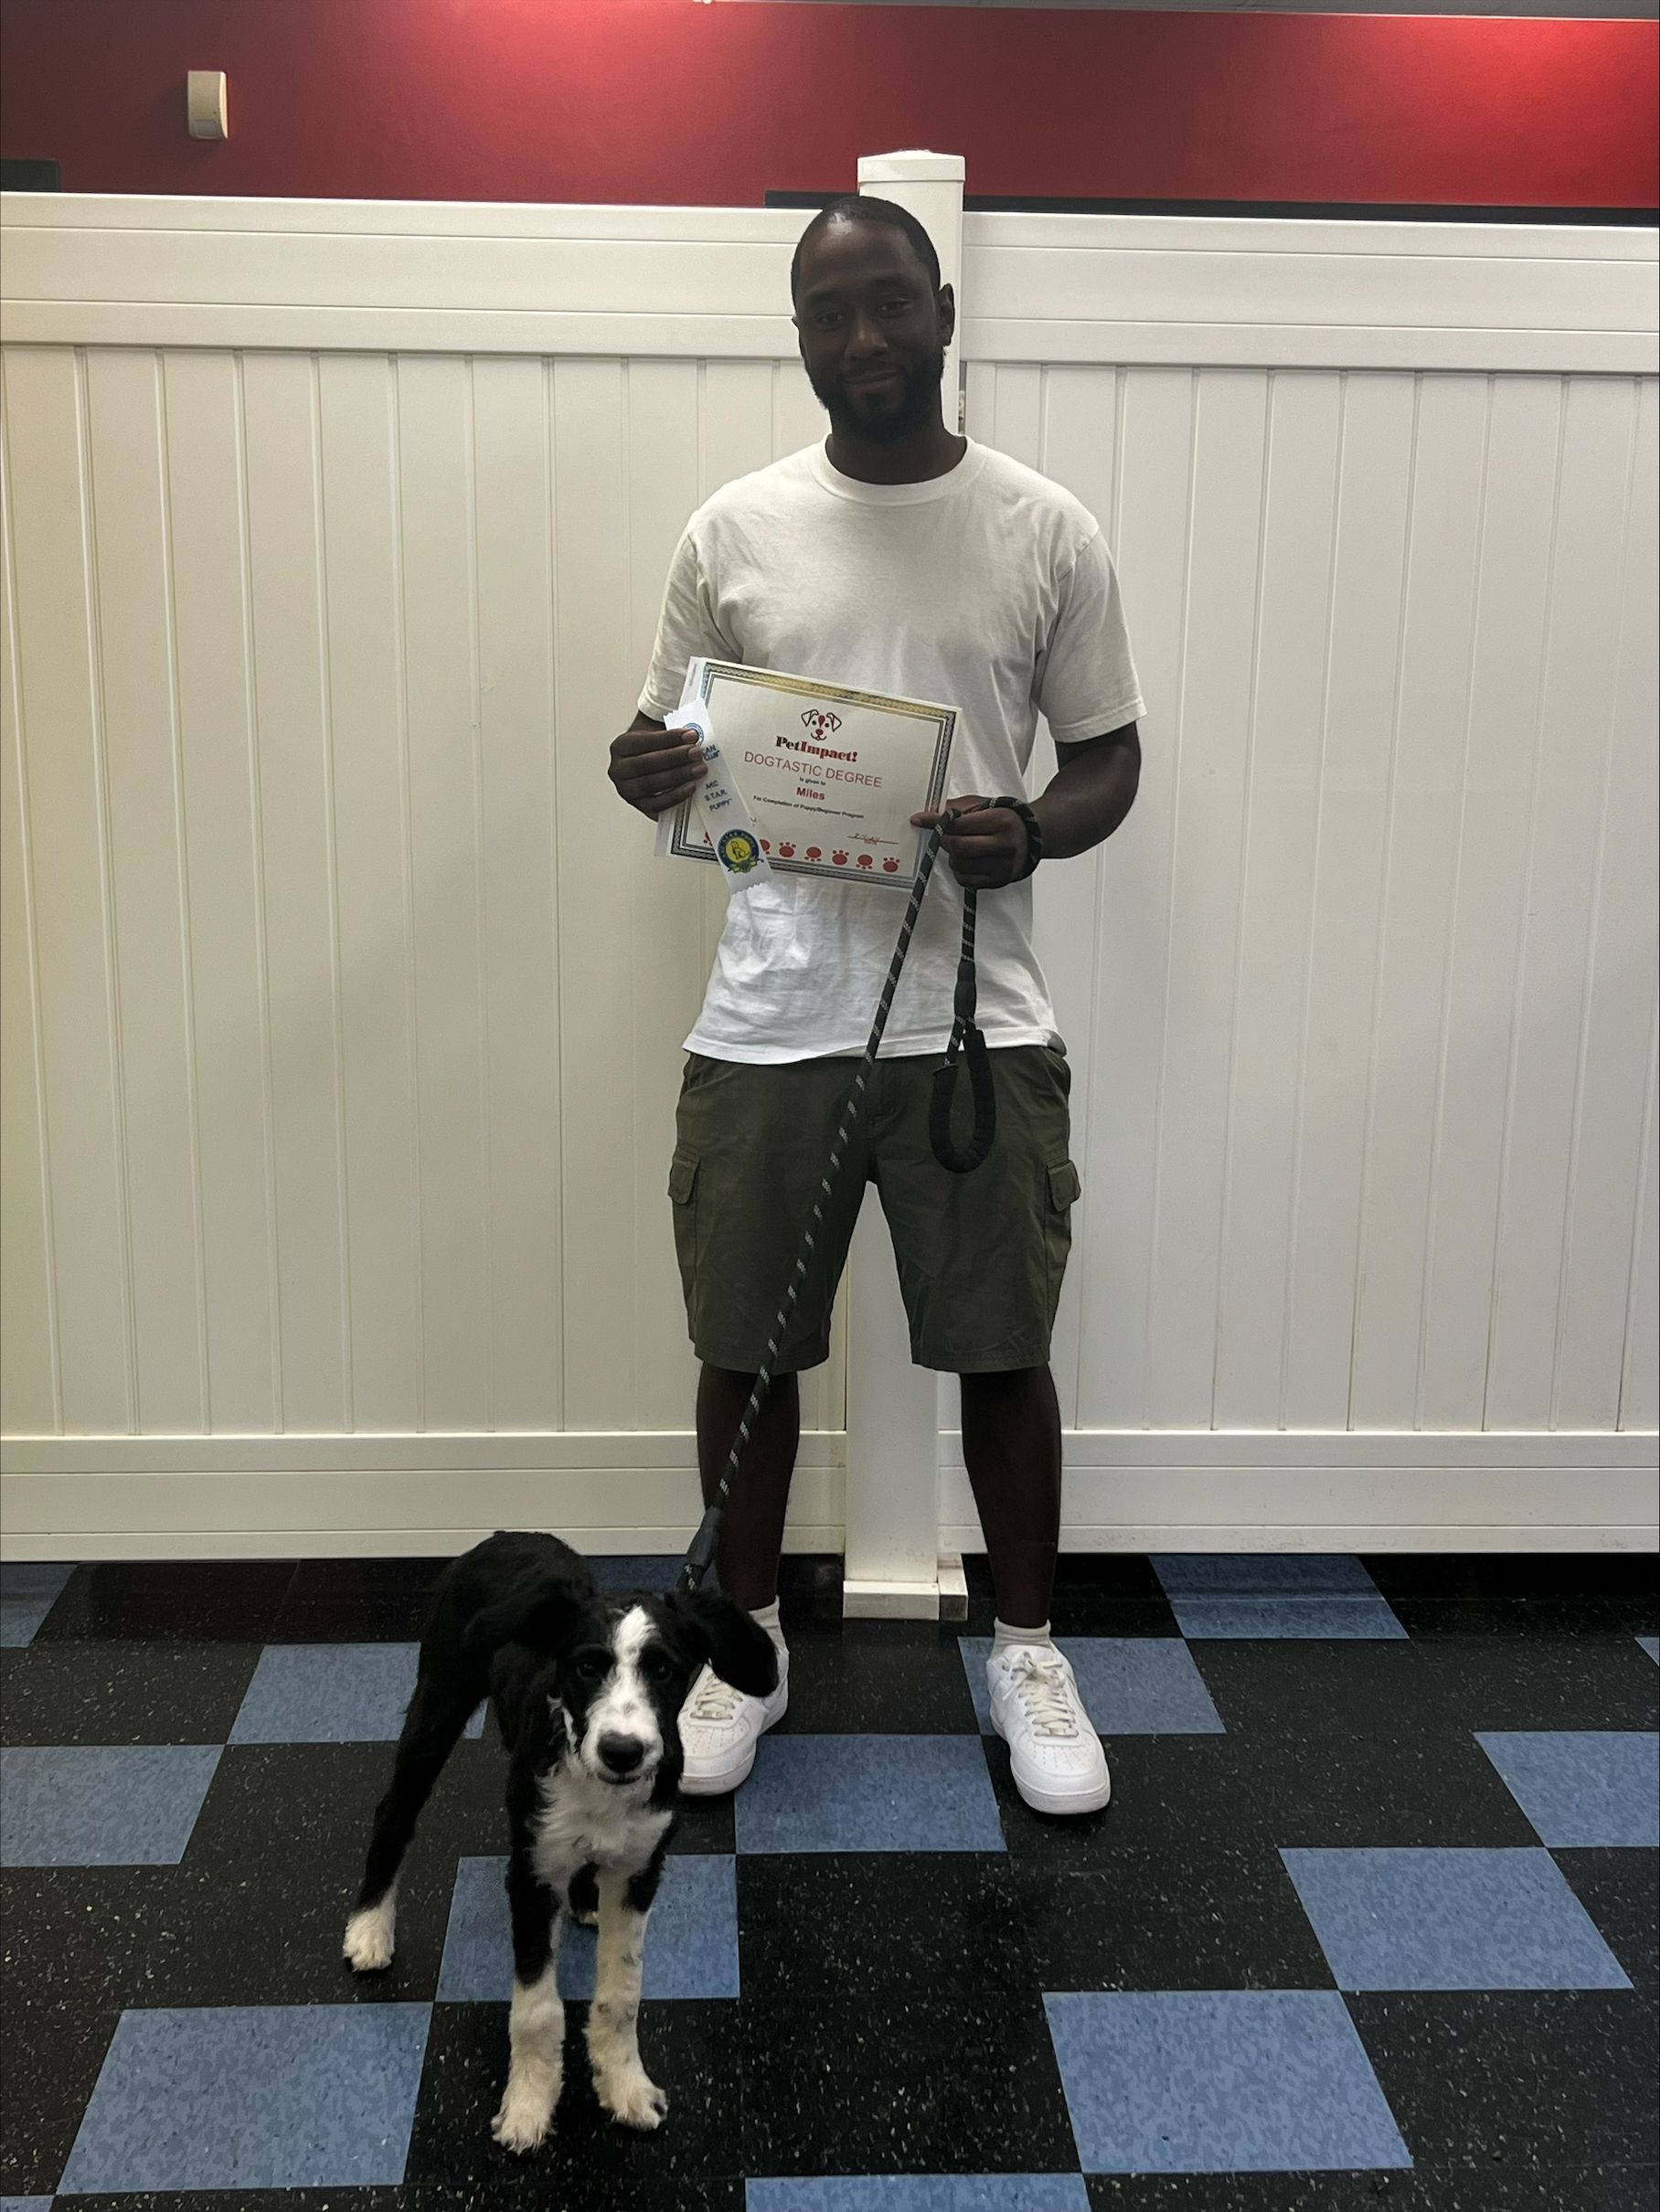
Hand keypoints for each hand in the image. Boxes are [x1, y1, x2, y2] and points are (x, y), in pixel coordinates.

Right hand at [608, 725, 707, 817]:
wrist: (650, 763)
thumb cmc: (656, 747)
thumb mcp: (657, 733)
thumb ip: (671, 734)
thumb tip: (693, 737)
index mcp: (620, 746)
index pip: (643, 742)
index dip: (668, 739)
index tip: (691, 735)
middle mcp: (619, 770)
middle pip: (646, 764)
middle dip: (675, 758)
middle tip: (697, 753)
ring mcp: (628, 791)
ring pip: (651, 785)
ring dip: (678, 776)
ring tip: (699, 769)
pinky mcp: (641, 807)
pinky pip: (658, 805)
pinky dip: (676, 796)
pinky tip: (691, 787)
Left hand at [910, 796, 1028, 889]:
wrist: (1031, 836)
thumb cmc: (1004, 819)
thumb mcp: (982, 806)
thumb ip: (955, 808)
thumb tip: (925, 816)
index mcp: (1000, 821)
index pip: (959, 825)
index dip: (936, 823)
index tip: (920, 820)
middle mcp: (1004, 845)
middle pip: (959, 847)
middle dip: (944, 841)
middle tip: (944, 836)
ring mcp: (1003, 866)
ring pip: (960, 865)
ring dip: (952, 857)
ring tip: (961, 847)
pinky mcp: (999, 881)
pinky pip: (966, 881)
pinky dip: (959, 871)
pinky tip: (967, 861)